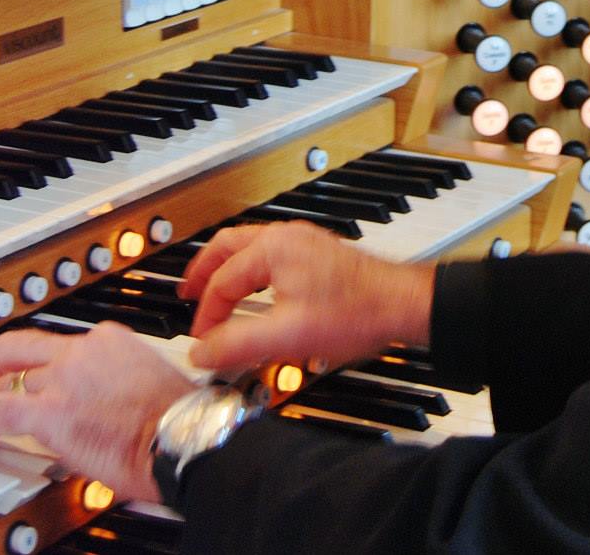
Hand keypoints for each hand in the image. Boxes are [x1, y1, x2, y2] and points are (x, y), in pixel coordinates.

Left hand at [0, 322, 196, 501]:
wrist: (188, 438)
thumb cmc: (180, 424)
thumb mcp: (147, 385)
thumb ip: (115, 386)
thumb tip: (99, 411)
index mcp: (111, 341)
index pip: (57, 345)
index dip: (34, 368)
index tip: (28, 383)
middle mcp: (84, 350)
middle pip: (16, 345)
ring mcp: (65, 377)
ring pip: (2, 379)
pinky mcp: (51, 410)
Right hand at [179, 221, 434, 374]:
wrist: (402, 305)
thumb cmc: (358, 312)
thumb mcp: (288, 335)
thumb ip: (238, 344)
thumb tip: (201, 352)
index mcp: (274, 248)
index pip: (222, 280)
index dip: (207, 314)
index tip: (202, 342)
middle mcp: (287, 237)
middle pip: (228, 247)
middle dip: (204, 273)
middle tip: (187, 294)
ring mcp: (305, 243)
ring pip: (250, 249)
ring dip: (227, 271)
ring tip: (215, 292)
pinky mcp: (318, 255)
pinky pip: (271, 256)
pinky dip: (251, 272)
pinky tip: (255, 294)